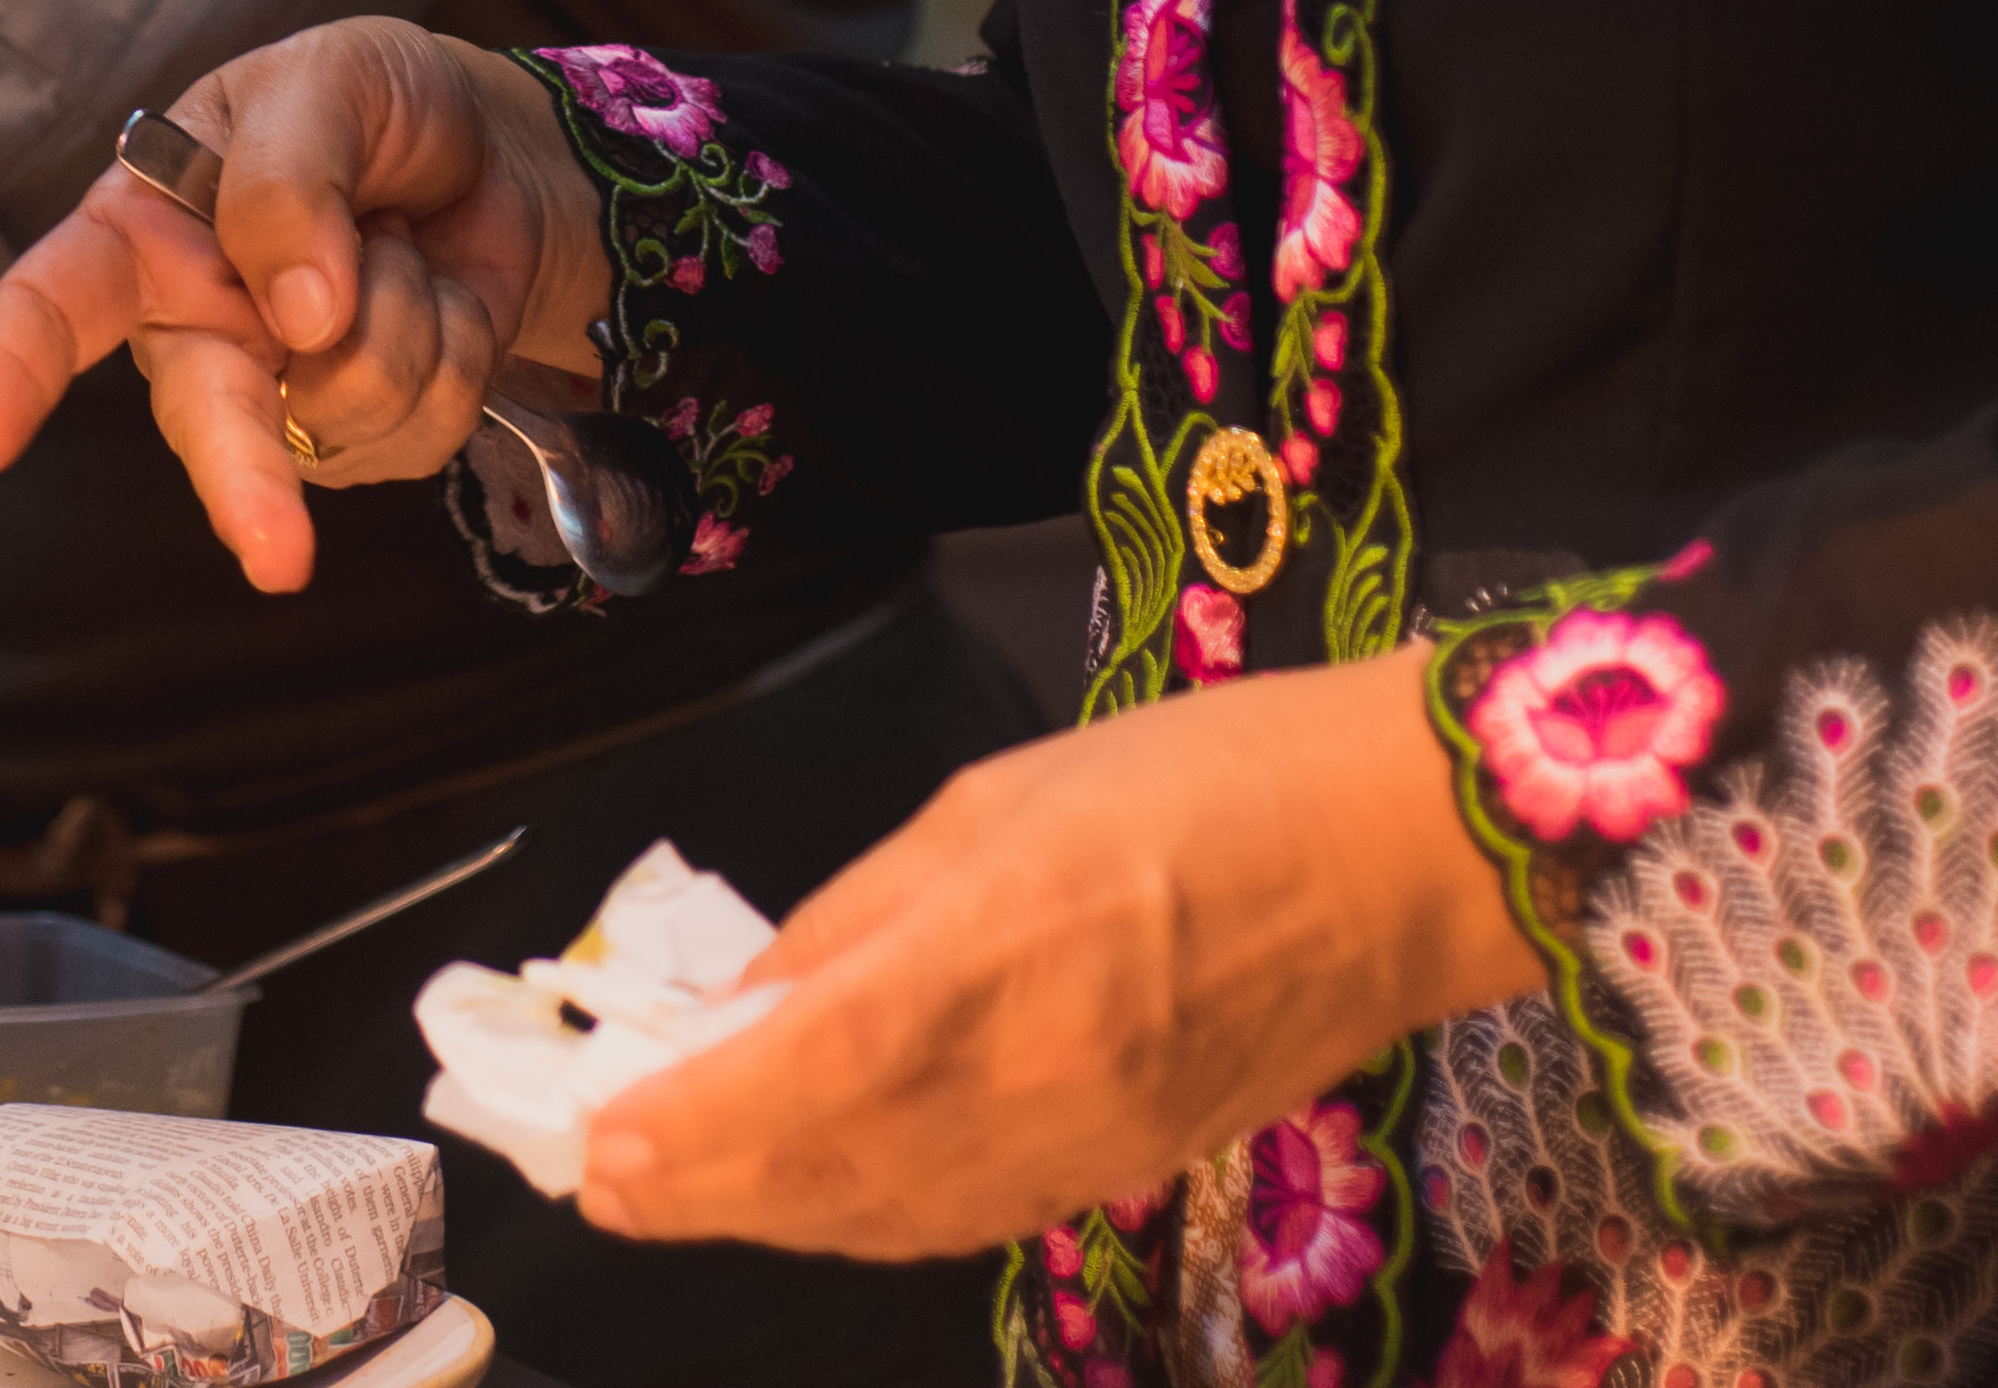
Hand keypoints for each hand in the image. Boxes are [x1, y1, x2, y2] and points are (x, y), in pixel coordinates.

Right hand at [0, 18, 609, 594]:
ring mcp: (282, 400)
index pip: (52, 303)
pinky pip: (428, 422)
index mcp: (147, 231)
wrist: (499, 152)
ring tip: (399, 237)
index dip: (6, 371)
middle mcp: (198, 330)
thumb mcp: (331, 82)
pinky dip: (460, 340)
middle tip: (280, 560)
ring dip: (408, 306)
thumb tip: (299, 318)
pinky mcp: (367, 442)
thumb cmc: (378, 107)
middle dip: (246, 484)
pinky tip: (439, 294)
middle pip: (207, 423)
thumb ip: (289, 179)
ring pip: (351, 404)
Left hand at [579, 653, 1547, 1257]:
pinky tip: (807, 1195)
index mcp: (1005, 948)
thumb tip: (749, 1000)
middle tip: (594, 1177)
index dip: (695, 1121)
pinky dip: (864, 1218)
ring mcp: (1091, 1142)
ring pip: (891, 1216)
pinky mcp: (1129, 1170)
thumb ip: (861, 913)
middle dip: (698, 1188)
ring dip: (768, 1215)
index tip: (596, 1137)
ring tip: (668, 1192)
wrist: (1403, 854)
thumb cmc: (1203, 779)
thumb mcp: (994, 800)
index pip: (815, 1068)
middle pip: (834, 1169)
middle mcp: (1041, 1074)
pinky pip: (963, 1218)